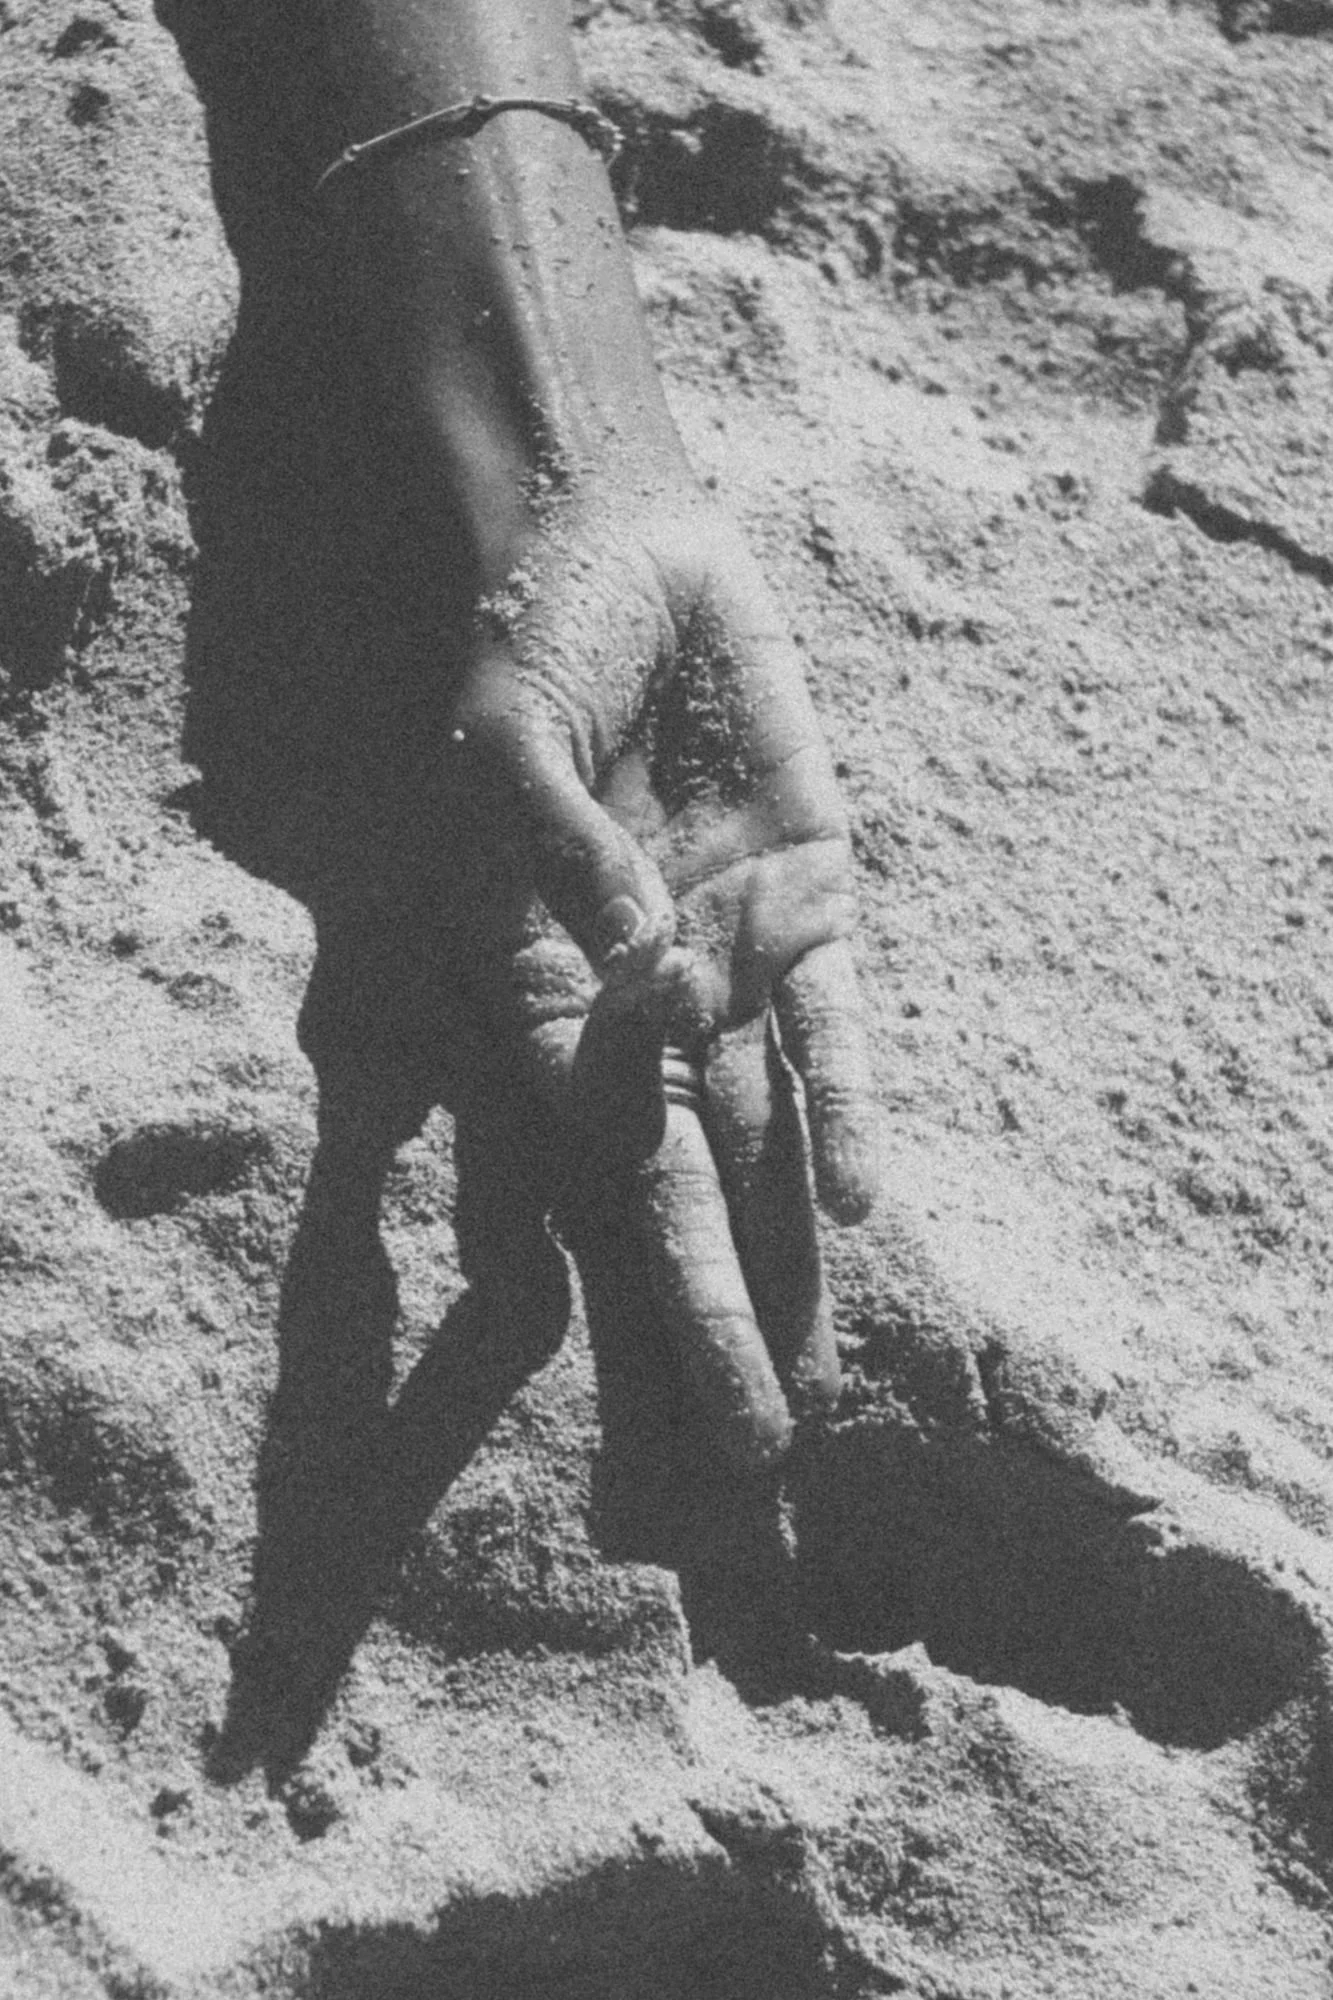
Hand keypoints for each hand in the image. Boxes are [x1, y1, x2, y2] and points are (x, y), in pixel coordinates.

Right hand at [443, 485, 880, 1469]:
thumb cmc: (530, 656)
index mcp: (529, 994)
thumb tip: (648, 980)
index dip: (591, 1277)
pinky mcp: (806, 906)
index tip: (614, 1377)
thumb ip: (569, 868)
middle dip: (701, 1315)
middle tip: (743, 1449)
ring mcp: (723, 967)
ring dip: (776, 1256)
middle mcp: (630, 1010)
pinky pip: (833, 1027)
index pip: (564, 1161)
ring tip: (800, 1380)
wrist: (615, 551)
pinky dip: (848, 1106)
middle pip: (669, 1188)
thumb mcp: (511, 758)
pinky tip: (862, 1199)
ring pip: (758, 1140)